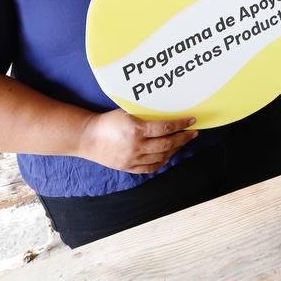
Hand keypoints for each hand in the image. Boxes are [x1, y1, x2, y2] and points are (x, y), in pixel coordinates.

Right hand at [76, 109, 197, 174]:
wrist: (87, 138)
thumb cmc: (108, 122)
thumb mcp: (127, 112)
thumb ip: (146, 115)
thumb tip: (168, 112)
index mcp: (136, 130)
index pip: (166, 127)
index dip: (181, 124)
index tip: (192, 120)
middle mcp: (136, 146)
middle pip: (167, 143)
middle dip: (184, 138)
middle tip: (193, 132)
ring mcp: (133, 159)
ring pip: (162, 156)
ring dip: (176, 149)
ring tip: (183, 141)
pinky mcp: (129, 168)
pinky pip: (151, 167)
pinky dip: (163, 161)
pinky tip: (169, 154)